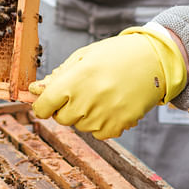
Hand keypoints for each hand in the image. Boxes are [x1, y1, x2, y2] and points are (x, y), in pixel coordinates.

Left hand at [28, 24, 187, 138]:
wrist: (153, 61)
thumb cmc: (116, 55)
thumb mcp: (83, 56)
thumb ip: (58, 75)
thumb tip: (35, 90)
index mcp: (76, 79)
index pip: (44, 106)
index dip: (41, 104)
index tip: (45, 101)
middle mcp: (88, 100)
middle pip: (61, 118)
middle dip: (64, 107)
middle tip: (80, 91)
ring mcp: (104, 116)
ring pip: (79, 126)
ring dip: (83, 114)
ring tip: (100, 94)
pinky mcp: (119, 126)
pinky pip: (97, 133)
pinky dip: (100, 122)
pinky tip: (110, 104)